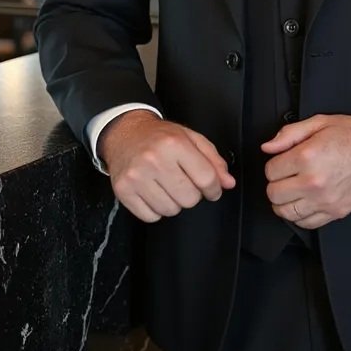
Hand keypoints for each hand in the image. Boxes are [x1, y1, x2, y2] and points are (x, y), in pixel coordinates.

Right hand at [99, 110, 235, 222]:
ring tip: (167, 186)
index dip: (214, 188)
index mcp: (174, 144)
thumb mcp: (191, 138)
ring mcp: (136, 176)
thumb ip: (213, 160)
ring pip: (170, 210)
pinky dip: (156, 209)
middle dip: (192, 194)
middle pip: (189, 198)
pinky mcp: (123, 190)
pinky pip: (150, 216)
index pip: (206, 178)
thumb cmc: (160, 136)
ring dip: (174, 202)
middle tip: (184, 182)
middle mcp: (154, 159)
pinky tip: (154, 192)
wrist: (125, 133)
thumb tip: (227, 183)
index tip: (212, 189)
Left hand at [261, 115, 350, 229]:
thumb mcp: (320, 122)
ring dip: (284, 201)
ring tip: (292, 189)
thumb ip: (290, 133)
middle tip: (286, 174)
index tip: (283, 160)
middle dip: (276, 182)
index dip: (274, 163)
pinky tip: (304, 202)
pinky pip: (306, 223)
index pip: (270, 170)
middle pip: (274, 193)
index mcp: (308, 157)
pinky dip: (299, 215)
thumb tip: (268, 147)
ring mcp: (325, 200)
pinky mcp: (336, 212)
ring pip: (286, 212)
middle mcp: (314, 182)